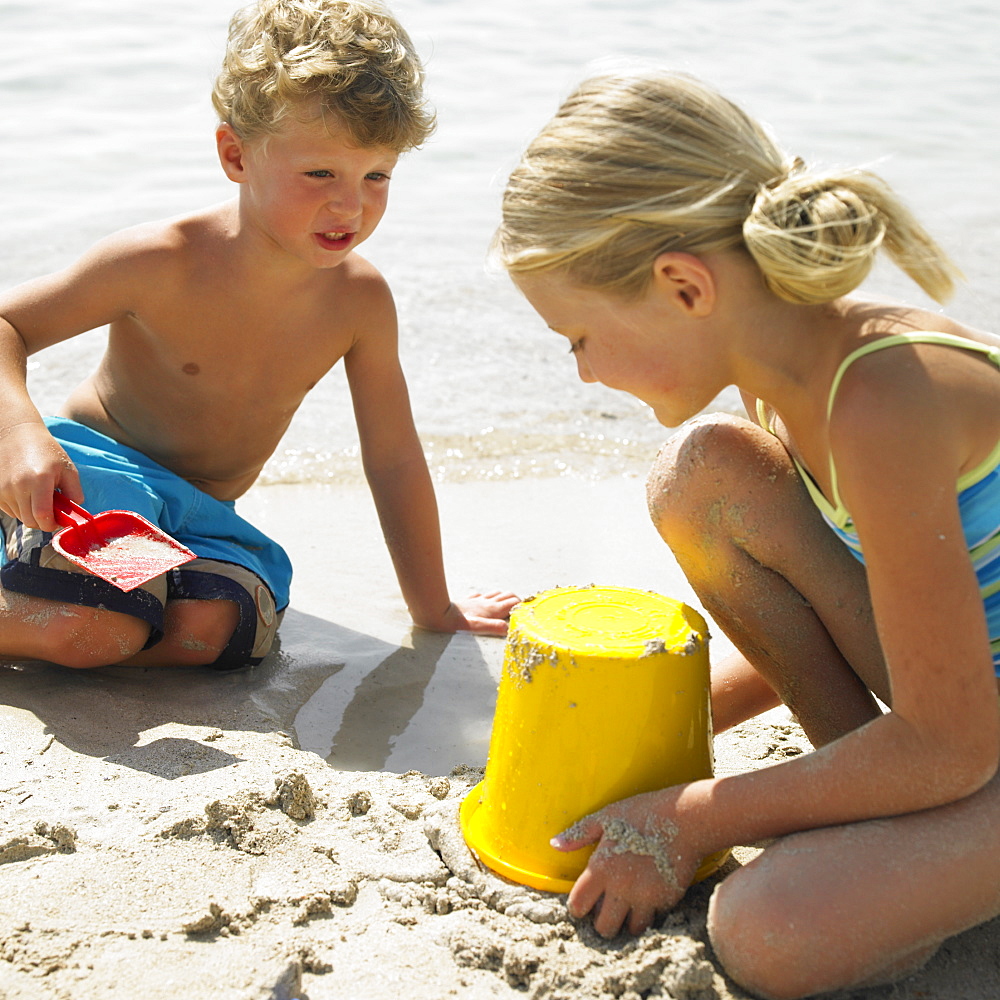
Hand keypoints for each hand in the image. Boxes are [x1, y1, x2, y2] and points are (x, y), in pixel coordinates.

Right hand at [0, 422, 81, 530]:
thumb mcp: (67, 468)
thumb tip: (75, 512)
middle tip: (51, 511)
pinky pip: (9, 510)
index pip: (42, 516)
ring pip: (19, 516)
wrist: (16, 435)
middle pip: (30, 520)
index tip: (58, 522)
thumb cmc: (46, 451)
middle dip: (43, 521)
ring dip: (31, 513)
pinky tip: (25, 493)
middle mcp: (18, 486)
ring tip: (38, 496)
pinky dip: (19, 508)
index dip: (51, 524)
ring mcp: (3, 489)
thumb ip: (74, 492)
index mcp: (39, 480)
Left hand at [420, 591, 519, 635]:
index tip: (526, 612)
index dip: (522, 605)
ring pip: (495, 593)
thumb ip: (493, 627)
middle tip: (518, 609)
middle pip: (507, 595)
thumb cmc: (457, 624)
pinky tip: (483, 603)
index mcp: (492, 609)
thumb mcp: (477, 628)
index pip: (514, 602)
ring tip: (505, 606)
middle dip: (515, 600)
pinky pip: (480, 596)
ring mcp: (477, 600)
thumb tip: (508, 628)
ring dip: (503, 597)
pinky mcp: (468, 601)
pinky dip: (487, 598)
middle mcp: (486, 602)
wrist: (438, 614)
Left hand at [552, 788, 698, 937]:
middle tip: (607, 907)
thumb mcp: (607, 817)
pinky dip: (649, 912)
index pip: (578, 905)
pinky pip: (654, 917)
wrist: (685, 817)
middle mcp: (621, 887)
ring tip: (628, 904)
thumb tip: (555, 844)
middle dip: (602, 921)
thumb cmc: (643, 812)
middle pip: (604, 927)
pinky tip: (649, 894)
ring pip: (631, 928)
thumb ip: (580, 834)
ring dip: (627, 920)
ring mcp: (646, 896)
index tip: (584, 901)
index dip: (578, 906)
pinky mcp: (667, 900)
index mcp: (601, 868)